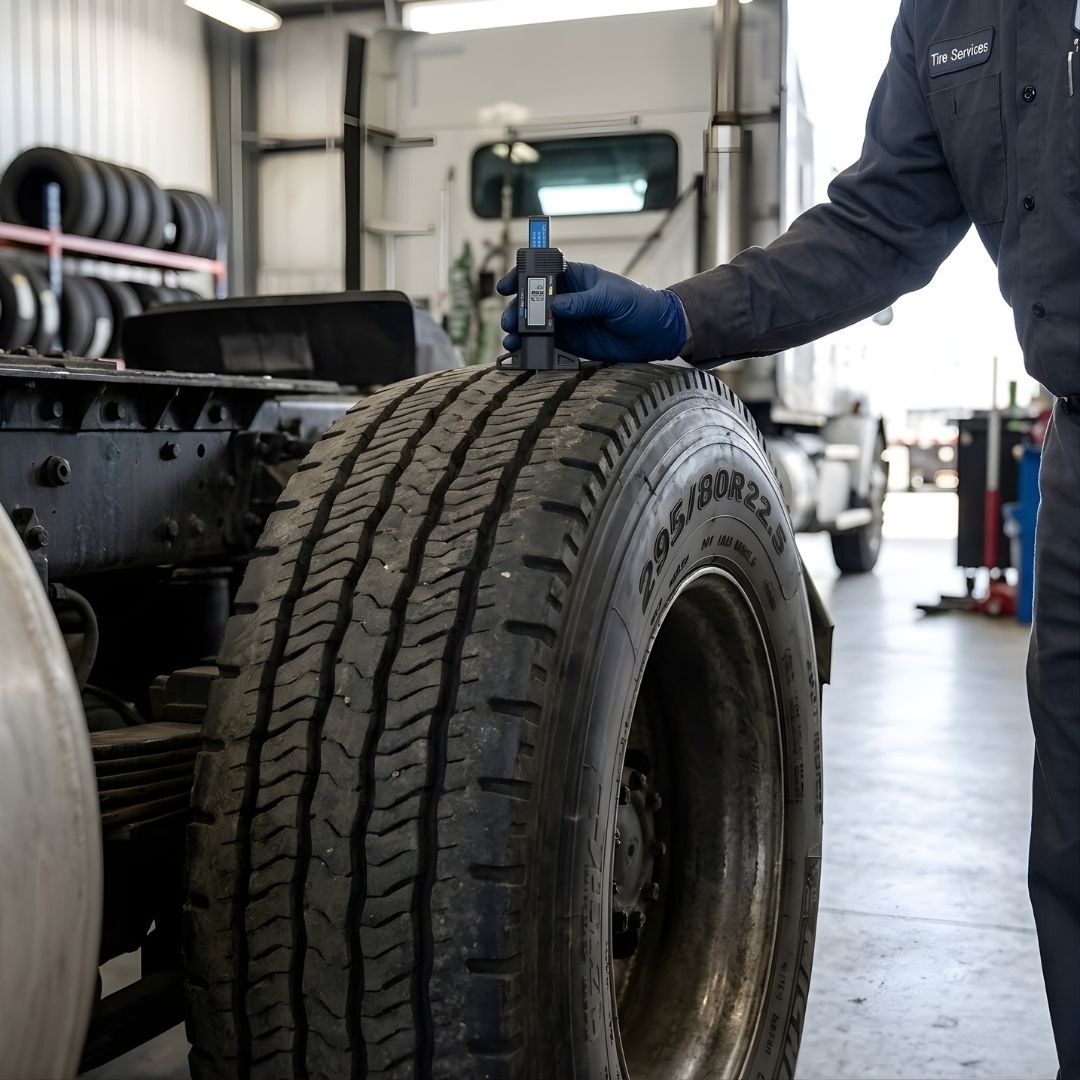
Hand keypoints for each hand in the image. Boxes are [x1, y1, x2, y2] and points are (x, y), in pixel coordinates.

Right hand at [498, 261, 688, 363]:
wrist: (656, 335)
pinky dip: (533, 350)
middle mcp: (566, 298)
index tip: (507, 286)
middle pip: (531, 301)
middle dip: (516, 310)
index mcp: (575, 277)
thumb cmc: (638, 305)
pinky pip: (546, 346)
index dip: (521, 276)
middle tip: (510, 322)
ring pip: (534, 325)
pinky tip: (524, 355)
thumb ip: (583, 302)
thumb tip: (553, 307)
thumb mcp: (612, 298)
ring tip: (512, 342)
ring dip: (519, 332)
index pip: (541, 271)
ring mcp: (566, 322)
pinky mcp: (571, 344)